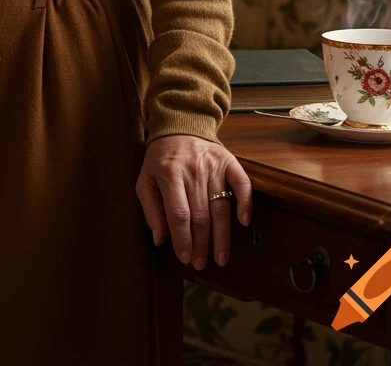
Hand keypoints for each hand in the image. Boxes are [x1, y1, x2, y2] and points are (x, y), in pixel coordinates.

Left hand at [135, 133, 251, 269]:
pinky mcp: (229, 161)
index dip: (183, 240)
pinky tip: (244, 221)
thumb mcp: (145, 180)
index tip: (185, 258)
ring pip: (221, 207)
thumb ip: (151, 210)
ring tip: (221, 257)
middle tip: (201, 263)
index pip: (179, 214)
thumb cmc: (160, 159)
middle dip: (202, 244)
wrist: (179, 127)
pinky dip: (246, 202)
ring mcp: (213, 165)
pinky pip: (242, 183)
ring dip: (222, 236)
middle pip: (201, 215)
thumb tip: (160, 240)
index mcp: (169, 173)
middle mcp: (193, 170)